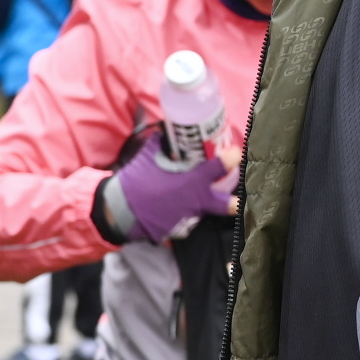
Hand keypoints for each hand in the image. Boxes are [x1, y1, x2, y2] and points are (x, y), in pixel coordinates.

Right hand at [115, 152, 238, 244]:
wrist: (120, 211)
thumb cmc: (136, 182)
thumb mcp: (148, 157)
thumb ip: (159, 143)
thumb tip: (163, 129)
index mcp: (193, 181)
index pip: (221, 167)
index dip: (233, 158)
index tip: (236, 154)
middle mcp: (196, 201)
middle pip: (227, 204)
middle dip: (236, 200)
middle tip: (238, 194)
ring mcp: (189, 218)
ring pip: (205, 212)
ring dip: (205, 204)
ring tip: (197, 198)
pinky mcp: (179, 230)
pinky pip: (188, 221)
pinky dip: (185, 213)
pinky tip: (177, 208)